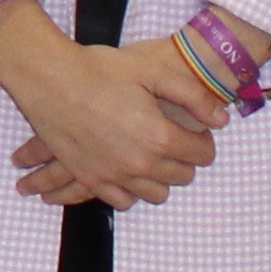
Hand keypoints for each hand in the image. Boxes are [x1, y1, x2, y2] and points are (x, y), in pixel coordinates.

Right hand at [0, 0, 222, 209]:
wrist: (48, 78)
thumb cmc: (100, 69)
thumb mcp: (152, 72)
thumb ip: (193, 97)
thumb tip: (221, 120)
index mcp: (160, 136)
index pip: (202, 155)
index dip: (204, 140)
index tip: (195, 129)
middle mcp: (140, 163)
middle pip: (182, 177)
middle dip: (184, 159)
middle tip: (173, 138)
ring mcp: (113, 175)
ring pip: (155, 194)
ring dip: (159, 178)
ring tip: (150, 154)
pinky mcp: (90, 179)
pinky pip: (121, 201)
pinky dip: (130, 191)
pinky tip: (127, 171)